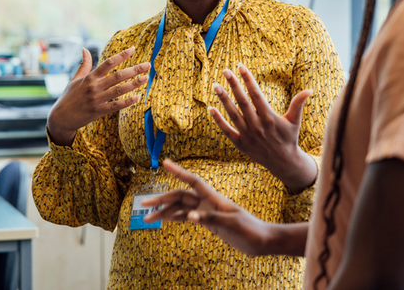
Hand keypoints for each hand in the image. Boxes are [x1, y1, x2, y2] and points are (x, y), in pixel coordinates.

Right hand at [47, 46, 149, 145]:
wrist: (60, 118)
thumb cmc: (69, 97)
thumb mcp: (75, 79)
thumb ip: (84, 65)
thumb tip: (84, 49)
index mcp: (90, 77)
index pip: (108, 63)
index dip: (121, 55)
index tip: (133, 49)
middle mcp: (94, 87)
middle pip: (118, 75)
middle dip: (134, 69)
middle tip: (148, 65)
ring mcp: (96, 99)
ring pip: (119, 90)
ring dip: (134, 84)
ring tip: (146, 78)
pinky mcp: (98, 111)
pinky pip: (115, 106)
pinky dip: (127, 101)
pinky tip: (138, 97)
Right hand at [142, 159, 271, 255]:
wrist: (260, 240)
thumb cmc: (249, 229)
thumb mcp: (231, 223)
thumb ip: (211, 218)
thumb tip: (190, 216)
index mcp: (213, 198)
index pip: (193, 180)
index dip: (179, 171)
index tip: (165, 162)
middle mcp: (207, 202)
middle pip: (180, 196)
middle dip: (162, 199)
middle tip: (144, 204)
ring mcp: (206, 211)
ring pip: (181, 208)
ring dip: (165, 212)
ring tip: (148, 219)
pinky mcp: (207, 221)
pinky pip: (186, 217)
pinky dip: (174, 217)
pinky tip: (164, 220)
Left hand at [210, 64, 316, 193]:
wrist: (284, 163)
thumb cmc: (289, 138)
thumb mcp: (294, 120)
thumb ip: (298, 103)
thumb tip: (310, 90)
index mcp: (270, 117)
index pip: (256, 94)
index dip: (248, 79)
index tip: (240, 66)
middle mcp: (257, 125)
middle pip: (243, 102)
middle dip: (234, 85)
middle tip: (226, 71)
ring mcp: (248, 135)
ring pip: (233, 114)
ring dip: (223, 100)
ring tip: (215, 85)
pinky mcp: (240, 144)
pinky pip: (227, 130)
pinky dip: (218, 120)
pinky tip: (210, 108)